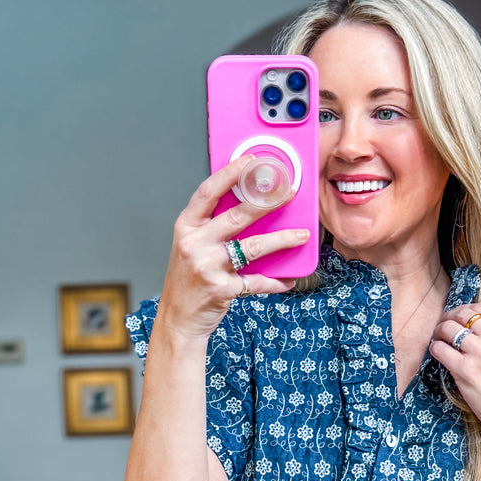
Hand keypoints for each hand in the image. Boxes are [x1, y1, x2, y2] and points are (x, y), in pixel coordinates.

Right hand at [157, 155, 309, 342]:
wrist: (178, 319)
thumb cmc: (188, 280)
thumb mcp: (192, 246)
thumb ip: (212, 227)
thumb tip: (249, 206)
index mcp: (187, 227)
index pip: (208, 192)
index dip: (229, 173)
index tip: (251, 161)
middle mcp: (195, 244)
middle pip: (237, 216)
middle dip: (267, 202)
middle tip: (289, 192)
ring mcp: (208, 267)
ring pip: (253, 247)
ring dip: (282, 239)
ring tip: (302, 235)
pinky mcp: (222, 289)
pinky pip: (257, 282)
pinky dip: (275, 281)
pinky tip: (289, 279)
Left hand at [428, 302, 480, 434]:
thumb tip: (467, 318)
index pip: (479, 308)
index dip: (462, 310)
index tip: (455, 317)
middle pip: (462, 315)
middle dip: (448, 318)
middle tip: (442, 326)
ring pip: (448, 329)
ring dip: (439, 332)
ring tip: (438, 339)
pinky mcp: (465, 369)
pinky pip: (440, 348)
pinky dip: (435, 348)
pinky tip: (438, 352)